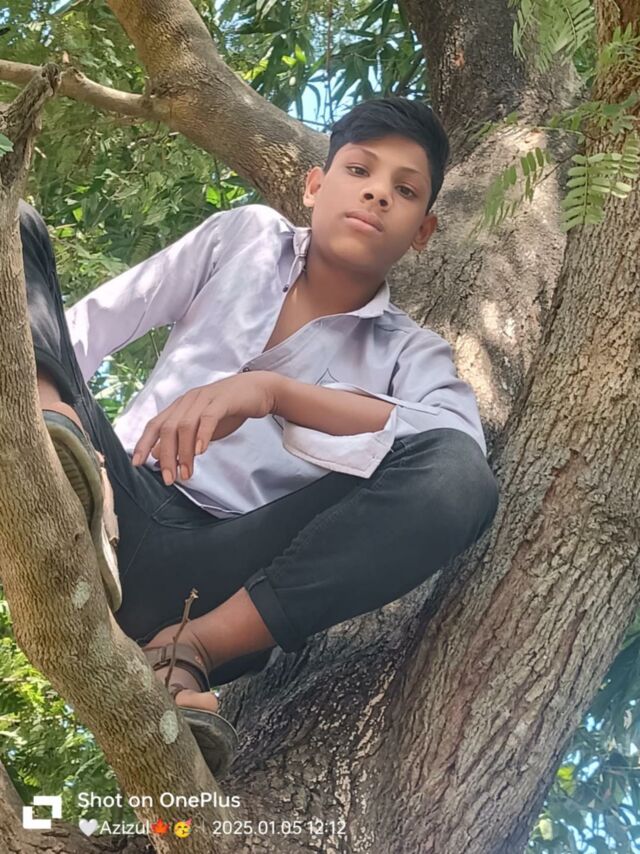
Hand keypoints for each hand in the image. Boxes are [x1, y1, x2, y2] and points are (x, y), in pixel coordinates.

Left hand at [131, 371, 279, 484]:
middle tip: (169, 478)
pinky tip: (201, 451)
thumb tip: (157, 453)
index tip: (138, 464)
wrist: (258, 390)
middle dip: (166, 456)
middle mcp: (188, 401)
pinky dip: (202, 435)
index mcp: (180, 406)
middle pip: (168, 429)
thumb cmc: (229, 409)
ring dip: (184, 453)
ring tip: (187, 473)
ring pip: (185, 426)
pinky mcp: (223, 400)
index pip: (155, 424)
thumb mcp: (200, 426)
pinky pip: (209, 418)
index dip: (144, 443)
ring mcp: (205, 398)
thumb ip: (180, 438)